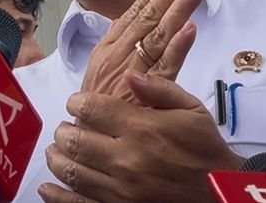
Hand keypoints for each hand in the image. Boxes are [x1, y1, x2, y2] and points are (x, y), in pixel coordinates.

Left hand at [40, 71, 241, 202]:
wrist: (217, 190)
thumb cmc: (204, 147)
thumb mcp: (191, 108)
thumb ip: (158, 89)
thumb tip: (128, 76)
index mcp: (141, 127)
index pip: (90, 108)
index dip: (76, 102)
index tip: (76, 103)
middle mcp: (126, 157)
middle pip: (74, 139)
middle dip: (64, 130)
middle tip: (66, 127)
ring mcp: (120, 188)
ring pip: (72, 170)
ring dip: (58, 157)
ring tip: (58, 150)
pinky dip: (57, 196)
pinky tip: (48, 187)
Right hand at [80, 0, 203, 101]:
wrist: (84, 147)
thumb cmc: (95, 112)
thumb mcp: (100, 75)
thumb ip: (117, 48)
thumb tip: (129, 20)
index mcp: (109, 49)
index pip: (134, 9)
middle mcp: (120, 55)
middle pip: (149, 14)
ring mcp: (133, 74)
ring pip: (159, 34)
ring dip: (179, 7)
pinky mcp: (146, 95)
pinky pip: (165, 68)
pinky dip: (178, 47)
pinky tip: (190, 29)